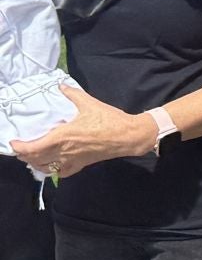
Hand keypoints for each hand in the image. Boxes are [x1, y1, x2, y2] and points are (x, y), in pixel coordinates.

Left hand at [11, 85, 156, 178]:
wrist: (128, 136)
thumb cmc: (109, 120)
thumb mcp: (90, 104)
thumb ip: (73, 94)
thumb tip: (61, 86)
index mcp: (62, 136)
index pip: (32, 148)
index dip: (19, 147)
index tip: (14, 143)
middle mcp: (64, 151)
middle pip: (35, 159)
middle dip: (24, 155)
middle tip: (20, 149)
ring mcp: (72, 160)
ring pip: (45, 168)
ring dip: (35, 163)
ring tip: (32, 157)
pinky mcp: (81, 165)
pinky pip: (61, 173)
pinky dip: (52, 170)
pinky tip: (52, 165)